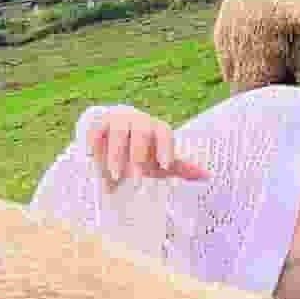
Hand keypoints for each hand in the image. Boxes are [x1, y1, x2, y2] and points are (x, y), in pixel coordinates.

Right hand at [85, 107, 209, 185]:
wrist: (115, 135)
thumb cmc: (143, 151)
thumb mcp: (160, 161)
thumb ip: (180, 168)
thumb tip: (208, 176)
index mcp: (157, 128)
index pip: (165, 133)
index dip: (165, 148)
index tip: (164, 166)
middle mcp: (140, 120)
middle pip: (141, 133)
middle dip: (138, 157)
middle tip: (135, 180)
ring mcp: (118, 119)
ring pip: (119, 132)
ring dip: (115, 155)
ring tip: (114, 177)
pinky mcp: (98, 121)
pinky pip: (96, 129)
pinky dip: (94, 143)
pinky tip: (91, 157)